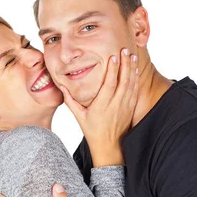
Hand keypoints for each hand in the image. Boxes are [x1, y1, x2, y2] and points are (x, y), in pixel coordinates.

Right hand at [60, 48, 138, 166]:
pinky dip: (135, 79)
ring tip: (131, 55)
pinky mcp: (130, 108)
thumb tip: (61, 87)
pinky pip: (134, 91)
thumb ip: (70, 101)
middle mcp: (115, 105)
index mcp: (102, 105)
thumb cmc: (92, 131)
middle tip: (125, 50)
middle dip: (125, 64)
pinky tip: (135, 69)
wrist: (109, 146)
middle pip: (123, 81)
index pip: (109, 84)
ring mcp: (125, 107)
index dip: (113, 69)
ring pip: (131, 84)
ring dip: (132, 69)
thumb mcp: (79, 117)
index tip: (114, 56)